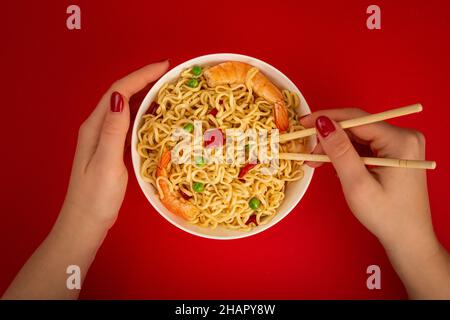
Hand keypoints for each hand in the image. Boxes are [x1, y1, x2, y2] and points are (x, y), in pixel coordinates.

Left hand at [2, 61, 169, 299]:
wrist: (85, 223)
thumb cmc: (96, 197)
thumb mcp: (106, 163)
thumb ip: (113, 131)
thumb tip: (120, 97)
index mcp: (95, 127)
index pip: (119, 91)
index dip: (141, 75)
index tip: (165, 66)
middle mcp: (98, 127)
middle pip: (122, 95)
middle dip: (145, 80)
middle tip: (171, 75)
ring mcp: (104, 138)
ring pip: (126, 108)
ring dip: (145, 95)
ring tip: (168, 90)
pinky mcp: (111, 149)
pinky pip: (129, 122)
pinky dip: (143, 113)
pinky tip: (156, 116)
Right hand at [300, 108, 449, 298]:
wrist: (408, 239)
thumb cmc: (385, 215)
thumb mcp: (357, 183)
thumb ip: (339, 151)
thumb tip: (322, 122)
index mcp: (400, 140)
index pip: (357, 119)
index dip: (327, 118)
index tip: (302, 124)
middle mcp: (404, 136)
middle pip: (357, 127)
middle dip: (330, 137)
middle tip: (307, 151)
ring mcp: (400, 145)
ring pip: (358, 136)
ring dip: (335, 147)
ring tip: (315, 161)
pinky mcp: (394, 154)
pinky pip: (364, 146)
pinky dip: (346, 154)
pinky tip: (333, 165)